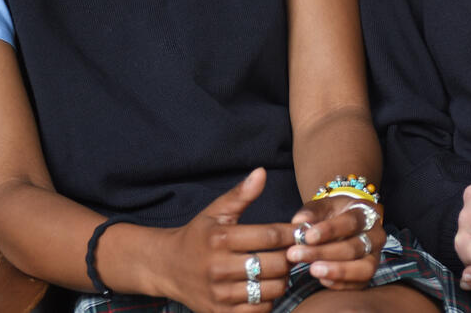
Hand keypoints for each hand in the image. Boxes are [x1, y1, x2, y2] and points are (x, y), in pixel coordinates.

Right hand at [160, 169, 294, 312]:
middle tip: (293, 251)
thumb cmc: (198, 235)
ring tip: (280, 268)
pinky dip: (269, 299)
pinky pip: (260, 310)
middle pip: (275, 264)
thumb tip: (262, 172)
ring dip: (283, 279)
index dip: (291, 234)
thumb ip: (241, 194)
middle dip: (290, 257)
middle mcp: (219, 267)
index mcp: (220, 239)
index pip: (269, 236)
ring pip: (272, 289)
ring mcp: (220, 293)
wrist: (167, 267)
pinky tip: (266, 286)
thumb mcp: (216, 211)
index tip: (302, 232)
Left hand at [286, 195, 383, 289]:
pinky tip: (322, 279)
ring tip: (312, 270)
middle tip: (296, 254)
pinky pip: (360, 284)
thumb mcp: (321, 206)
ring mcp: (375, 256)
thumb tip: (299, 221)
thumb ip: (310, 212)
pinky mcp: (369, 274)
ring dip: (337, 271)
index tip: (308, 237)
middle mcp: (376, 235)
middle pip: (354, 247)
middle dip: (324, 253)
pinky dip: (341, 283)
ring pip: (363, 268)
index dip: (329, 230)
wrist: (344, 223)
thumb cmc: (332, 214)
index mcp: (365, 213)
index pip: (351, 222)